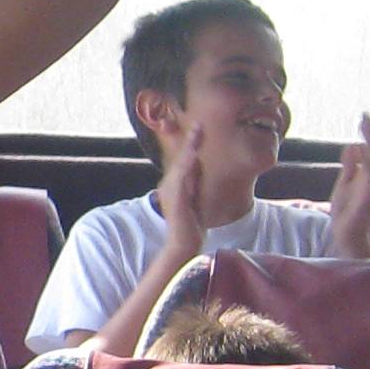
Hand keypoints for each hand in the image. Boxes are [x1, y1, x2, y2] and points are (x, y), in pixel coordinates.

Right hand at [159, 121, 210, 250]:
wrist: (184, 244)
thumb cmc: (191, 223)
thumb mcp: (195, 196)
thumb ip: (194, 180)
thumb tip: (196, 163)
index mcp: (175, 183)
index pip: (183, 159)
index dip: (190, 142)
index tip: (199, 126)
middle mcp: (170, 184)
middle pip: (180, 158)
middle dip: (189, 140)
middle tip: (199, 123)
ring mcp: (171, 191)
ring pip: (181, 165)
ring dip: (189, 148)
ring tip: (197, 133)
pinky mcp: (175, 200)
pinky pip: (180, 179)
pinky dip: (186, 166)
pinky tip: (192, 156)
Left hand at [331, 112, 369, 258]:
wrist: (345, 234)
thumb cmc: (347, 209)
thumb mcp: (345, 182)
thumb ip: (350, 165)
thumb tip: (353, 145)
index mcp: (369, 174)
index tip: (363, 115)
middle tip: (364, 116)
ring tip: (365, 128)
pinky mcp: (366, 200)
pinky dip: (368, 164)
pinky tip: (362, 150)